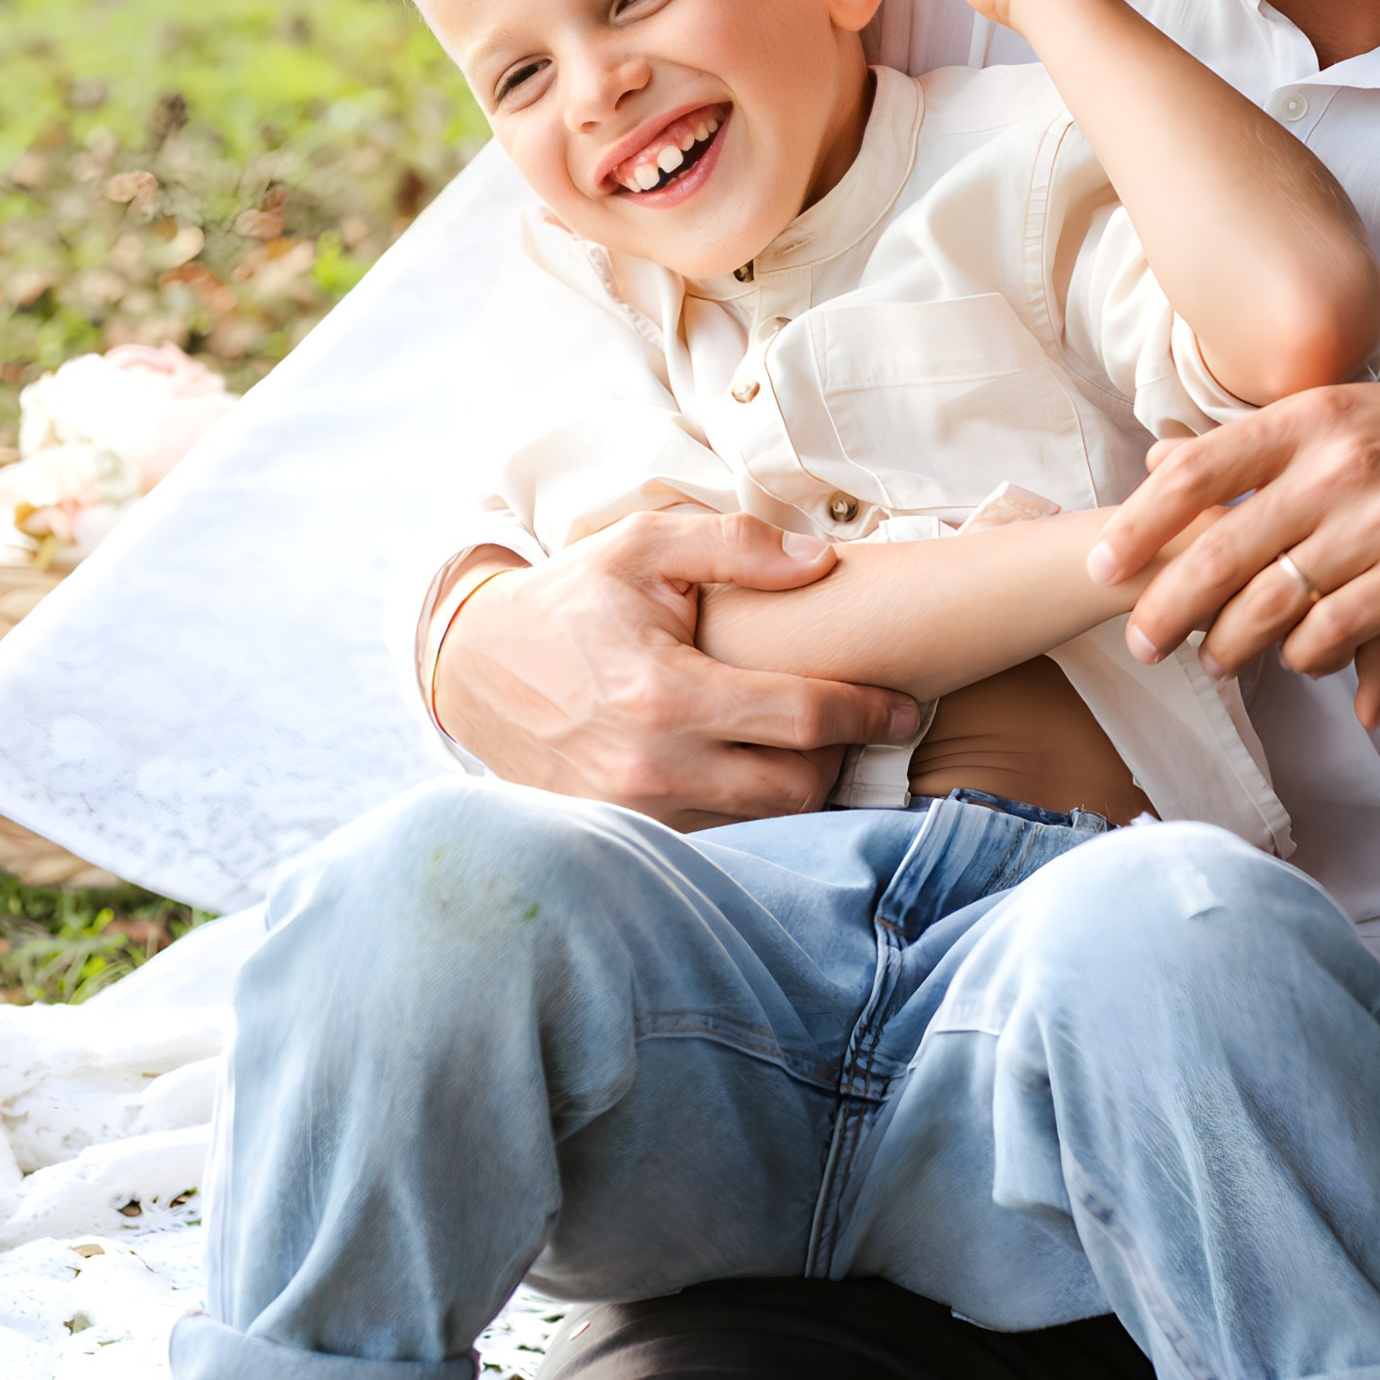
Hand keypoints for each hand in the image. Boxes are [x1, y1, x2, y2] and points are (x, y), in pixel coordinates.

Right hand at [432, 508, 918, 828]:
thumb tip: (820, 562)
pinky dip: (748, 810)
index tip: (904, 706)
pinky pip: (715, 836)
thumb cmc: (572, 598)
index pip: (802, 718)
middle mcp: (650, 767)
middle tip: (860, 724)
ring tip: (813, 746)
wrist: (476, 666)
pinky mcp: (622, 835)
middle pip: (795, 789)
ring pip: (760, 822)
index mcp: (664, 693)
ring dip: (799, 790)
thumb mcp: (643, 545)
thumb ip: (735, 544)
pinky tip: (758, 771)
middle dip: (841, 758)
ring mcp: (634, 813)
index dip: (868, 712)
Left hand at [1088, 386, 1379, 679]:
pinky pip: (1334, 630)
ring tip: (1214, 660)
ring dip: (1232, 643)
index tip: (1102, 566)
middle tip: (1141, 641)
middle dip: (1168, 605)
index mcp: (1315, 416)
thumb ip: (1262, 446)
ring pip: (1274, 600)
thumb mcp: (1352, 418)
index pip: (1201, 469)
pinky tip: (1298, 659)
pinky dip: (1305, 655)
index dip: (1142, 523)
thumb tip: (1160, 463)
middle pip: (1223, 547)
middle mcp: (1342, 463)